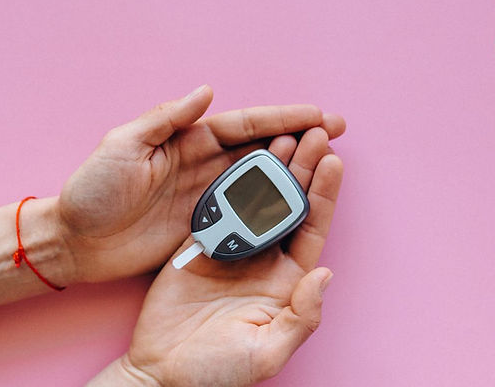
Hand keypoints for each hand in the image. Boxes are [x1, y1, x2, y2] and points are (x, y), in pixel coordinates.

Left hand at [56, 85, 344, 282]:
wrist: (74, 242)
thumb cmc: (91, 191)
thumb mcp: (122, 146)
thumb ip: (165, 118)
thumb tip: (206, 91)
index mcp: (187, 139)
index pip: (244, 124)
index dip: (282, 117)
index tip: (317, 113)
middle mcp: (203, 164)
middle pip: (262, 147)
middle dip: (301, 137)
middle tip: (337, 131)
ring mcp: (206, 197)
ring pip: (261, 178)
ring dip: (294, 169)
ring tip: (329, 163)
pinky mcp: (204, 227)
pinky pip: (247, 214)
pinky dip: (273, 207)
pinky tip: (298, 205)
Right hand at [111, 126, 343, 386]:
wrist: (160, 374)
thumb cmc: (217, 372)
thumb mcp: (266, 351)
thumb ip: (301, 317)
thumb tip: (326, 276)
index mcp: (286, 281)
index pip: (312, 228)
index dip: (324, 194)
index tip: (334, 160)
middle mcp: (264, 259)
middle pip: (289, 204)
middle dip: (303, 167)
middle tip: (313, 132)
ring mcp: (232, 249)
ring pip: (257, 198)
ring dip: (270, 167)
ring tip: (282, 134)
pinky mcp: (201, 244)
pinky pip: (221, 206)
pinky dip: (231, 181)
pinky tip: (241, 155)